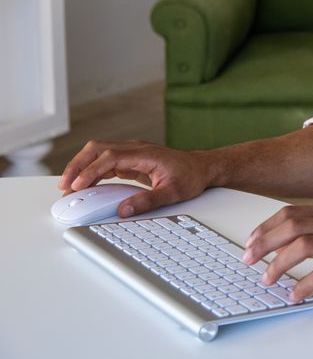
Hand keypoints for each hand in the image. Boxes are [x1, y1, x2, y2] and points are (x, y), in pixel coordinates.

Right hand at [58, 140, 213, 217]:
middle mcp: (135, 148)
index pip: (110, 157)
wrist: (203, 167)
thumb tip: (124, 210)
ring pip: (98, 153)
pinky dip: (91, 171)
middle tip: (64, 186)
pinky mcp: (130, 160)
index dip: (91, 171)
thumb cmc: (191, 176)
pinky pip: (105, 162)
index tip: (78, 185)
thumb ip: (148, 201)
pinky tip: (84, 185)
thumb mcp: (174, 192)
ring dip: (81, 167)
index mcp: (145, 153)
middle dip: (78, 165)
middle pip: (97, 149)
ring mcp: (132, 152)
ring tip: (68, 187)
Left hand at [242, 204, 312, 302]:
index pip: (292, 213)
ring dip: (278, 264)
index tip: (250, 242)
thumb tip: (282, 243)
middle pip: (292, 226)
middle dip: (264, 243)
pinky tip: (294, 295)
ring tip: (267, 279)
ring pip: (303, 246)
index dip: (266, 227)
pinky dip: (303, 286)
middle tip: (249, 260)